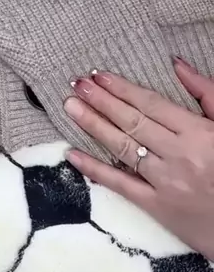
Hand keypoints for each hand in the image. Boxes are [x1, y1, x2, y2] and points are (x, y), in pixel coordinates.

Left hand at [64, 58, 213, 260]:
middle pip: (132, 122)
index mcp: (198, 133)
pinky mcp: (158, 208)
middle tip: (77, 84)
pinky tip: (72, 154)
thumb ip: (206, 92)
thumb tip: (177, 64)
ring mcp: (166, 182)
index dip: (122, 88)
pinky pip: (121, 185)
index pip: (151, 104)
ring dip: (93, 125)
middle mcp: (179, 155)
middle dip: (101, 101)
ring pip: (122, 148)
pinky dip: (94, 169)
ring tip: (71, 106)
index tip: (99, 75)